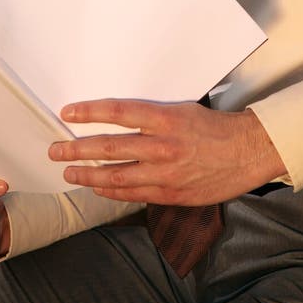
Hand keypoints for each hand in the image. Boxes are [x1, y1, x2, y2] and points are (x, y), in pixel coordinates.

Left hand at [49, 99, 285, 205]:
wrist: (247, 152)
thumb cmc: (214, 127)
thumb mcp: (182, 109)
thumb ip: (151, 115)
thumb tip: (118, 115)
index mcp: (165, 117)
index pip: (118, 112)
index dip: (90, 112)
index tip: (68, 113)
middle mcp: (162, 145)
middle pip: (110, 146)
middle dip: (77, 149)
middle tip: (55, 150)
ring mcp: (166, 172)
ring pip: (117, 174)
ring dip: (89, 175)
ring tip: (69, 173)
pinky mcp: (172, 193)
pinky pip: (134, 194)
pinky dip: (113, 192)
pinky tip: (98, 189)